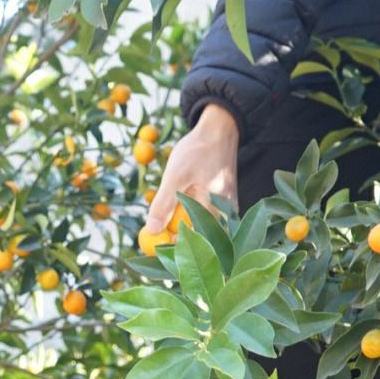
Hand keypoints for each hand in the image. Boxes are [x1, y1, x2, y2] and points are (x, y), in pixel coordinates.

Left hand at [143, 103, 239, 235]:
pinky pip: (205, 220)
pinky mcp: (225, 207)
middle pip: (198, 240)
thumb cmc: (198, 150)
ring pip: (201, 230)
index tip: (152, 245)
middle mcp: (226, 217)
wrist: (219, 130)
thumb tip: (152, 230)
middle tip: (156, 236)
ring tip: (168, 222)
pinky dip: (190, 218)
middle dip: (176, 239)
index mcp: (216, 212)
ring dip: (183, 228)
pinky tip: (182, 210)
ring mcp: (227, 212)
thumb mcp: (176, 176)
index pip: (193, 243)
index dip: (171, 247)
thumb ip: (164, 204)